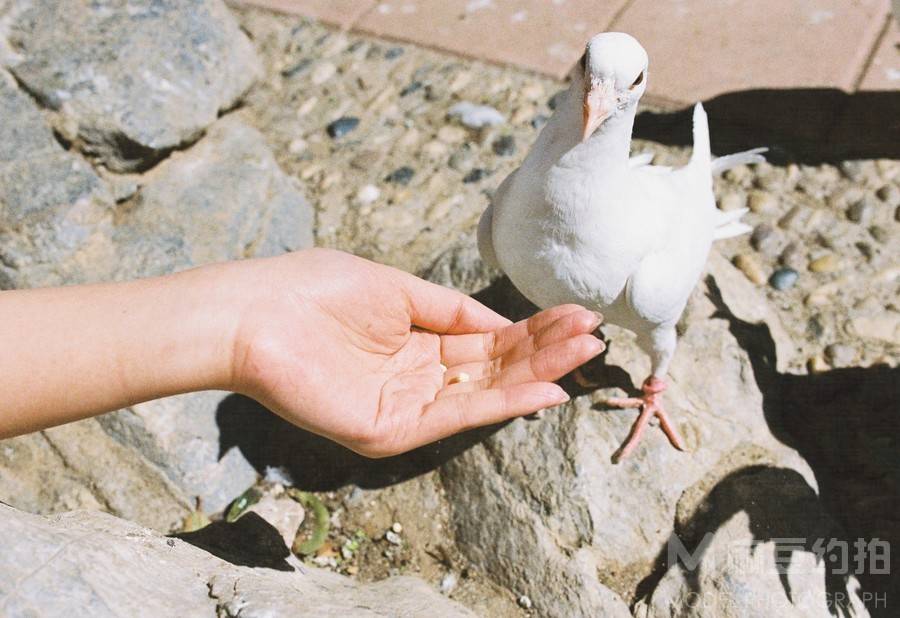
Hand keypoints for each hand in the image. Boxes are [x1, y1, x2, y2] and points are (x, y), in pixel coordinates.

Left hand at [230, 249, 604, 456]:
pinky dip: (501, 404)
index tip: (577, 315)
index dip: (532, 330)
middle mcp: (418, 375)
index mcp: (418, 339)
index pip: (487, 339)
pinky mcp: (391, 430)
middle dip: (545, 351)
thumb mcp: (397, 290)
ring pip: (483, 391)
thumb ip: (450, 309)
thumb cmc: (316, 291)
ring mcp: (406, 405)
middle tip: (594, 335)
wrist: (254, 315)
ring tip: (583, 354)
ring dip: (536, 375)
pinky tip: (543, 389)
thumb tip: (501, 320)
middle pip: (494, 367)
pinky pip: (455, 415)